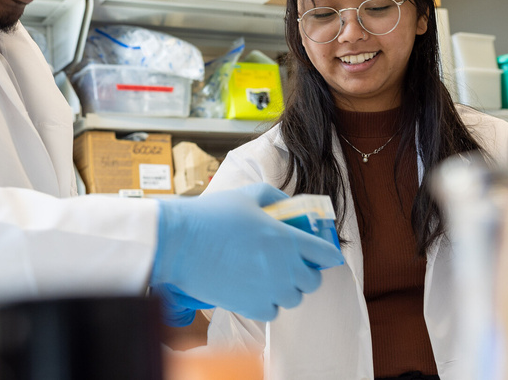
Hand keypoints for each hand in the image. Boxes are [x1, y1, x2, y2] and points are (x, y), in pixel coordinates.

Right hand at [151, 183, 344, 322]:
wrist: (180, 243)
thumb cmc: (211, 216)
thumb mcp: (247, 195)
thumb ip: (274, 197)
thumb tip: (288, 204)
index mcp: (287, 238)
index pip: (326, 253)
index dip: (328, 254)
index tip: (323, 254)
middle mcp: (284, 268)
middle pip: (313, 281)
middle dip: (307, 273)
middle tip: (293, 265)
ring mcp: (269, 290)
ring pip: (294, 299)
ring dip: (288, 289)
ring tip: (271, 278)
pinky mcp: (251, 306)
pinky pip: (273, 312)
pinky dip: (269, 304)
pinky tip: (256, 290)